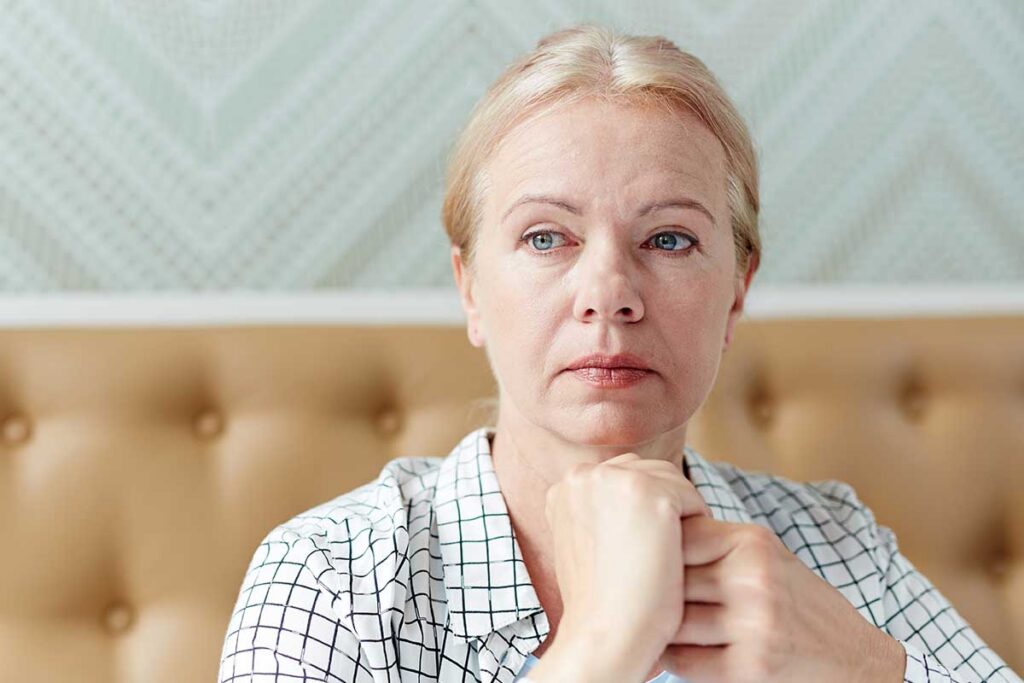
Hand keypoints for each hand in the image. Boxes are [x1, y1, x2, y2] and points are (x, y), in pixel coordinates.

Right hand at [540, 452, 709, 681]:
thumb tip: (632, 507)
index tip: (640, 547)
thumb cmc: (600, 601)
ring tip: (674, 555)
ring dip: (679, 514)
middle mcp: (583, 475)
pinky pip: (691, 497)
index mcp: (564, 487)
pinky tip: (683, 558)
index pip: (620, 477)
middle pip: (646, 472)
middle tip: (664, 552)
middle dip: (661, 506)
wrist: (605, 635)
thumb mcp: (586, 546)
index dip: (640, 511)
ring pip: (669, 480)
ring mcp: (614, 480)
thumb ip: (599, 514)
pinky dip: (696, 526)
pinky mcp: (648, 493)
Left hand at [657, 516, 906, 681]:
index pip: (677, 537)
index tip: (647, 566)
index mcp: (753, 542)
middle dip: (654, 594)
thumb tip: (643, 535)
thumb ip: (714, 545)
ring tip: (660, 629)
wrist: (854, 658)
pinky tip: (683, 655)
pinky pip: (684, 661)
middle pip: (670, 581)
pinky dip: (675, 661)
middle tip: (644, 601)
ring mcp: (755, 625)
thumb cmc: (794, 602)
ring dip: (661, 631)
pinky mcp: (751, 668)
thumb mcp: (764, 557)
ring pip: (672, 622)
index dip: (658, 555)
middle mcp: (755, 578)